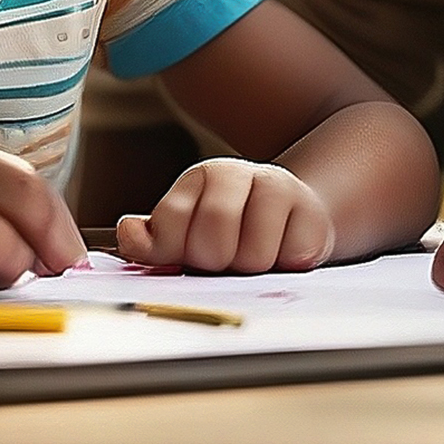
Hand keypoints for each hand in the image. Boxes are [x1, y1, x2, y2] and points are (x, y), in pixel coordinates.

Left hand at [117, 157, 337, 272]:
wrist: (294, 221)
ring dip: (251, 269)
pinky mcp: (314, 217)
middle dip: (214, 262)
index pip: (172, 222)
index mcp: (203, 177)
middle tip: (224, 260)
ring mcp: (280, 189)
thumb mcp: (186, 233)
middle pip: (213, 238)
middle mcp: (240, 173)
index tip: (187, 253)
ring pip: (253, 255)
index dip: (175, 250)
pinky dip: (286, 267)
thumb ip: (154, 239)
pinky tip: (284, 253)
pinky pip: (292, 259)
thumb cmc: (231, 233)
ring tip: (254, 257)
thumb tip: (130, 232)